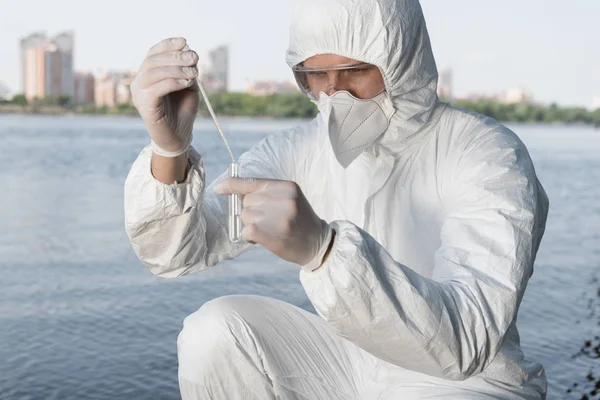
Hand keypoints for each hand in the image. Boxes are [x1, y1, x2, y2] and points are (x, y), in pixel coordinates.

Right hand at [130, 37, 199, 156]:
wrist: (179, 137)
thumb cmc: (182, 111)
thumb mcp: (188, 86)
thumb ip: (187, 71)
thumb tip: (190, 53)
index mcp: (147, 75)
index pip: (153, 53)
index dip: (167, 45)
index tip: (184, 41)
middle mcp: (139, 83)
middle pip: (153, 61)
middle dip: (175, 56)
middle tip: (194, 57)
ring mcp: (139, 95)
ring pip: (153, 72)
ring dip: (176, 69)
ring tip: (193, 72)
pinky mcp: (145, 107)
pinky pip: (156, 89)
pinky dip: (173, 82)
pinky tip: (186, 82)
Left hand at [214, 178, 333, 269]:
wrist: (317, 243)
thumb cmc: (299, 221)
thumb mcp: (289, 199)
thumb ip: (266, 194)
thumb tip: (235, 192)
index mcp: (287, 186)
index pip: (253, 182)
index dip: (232, 184)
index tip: (218, 188)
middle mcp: (284, 199)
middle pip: (247, 201)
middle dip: (251, 212)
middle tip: (268, 222)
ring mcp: (279, 217)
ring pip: (246, 216)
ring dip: (251, 225)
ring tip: (270, 230)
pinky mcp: (273, 233)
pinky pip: (247, 230)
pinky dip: (248, 236)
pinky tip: (260, 239)